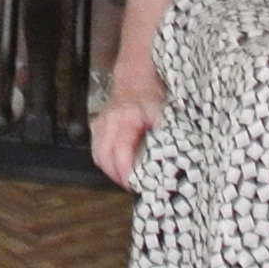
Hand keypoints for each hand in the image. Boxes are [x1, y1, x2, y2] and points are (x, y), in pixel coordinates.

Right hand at [92, 67, 163, 185]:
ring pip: (97, 155)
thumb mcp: (165, 114)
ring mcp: (99, 124)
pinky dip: (106, 162)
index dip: (126, 172)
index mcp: (125, 119)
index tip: (136, 185)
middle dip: (117, 176)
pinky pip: (96, 150)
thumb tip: (172, 158)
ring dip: (110, 171)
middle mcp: (108, 122)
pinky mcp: (96, 128)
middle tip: (134, 187)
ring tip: (127, 180)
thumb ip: (166, 135)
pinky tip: (118, 166)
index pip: (120, 151)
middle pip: (104, 157)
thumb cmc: (151, 98)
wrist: (136, 80)